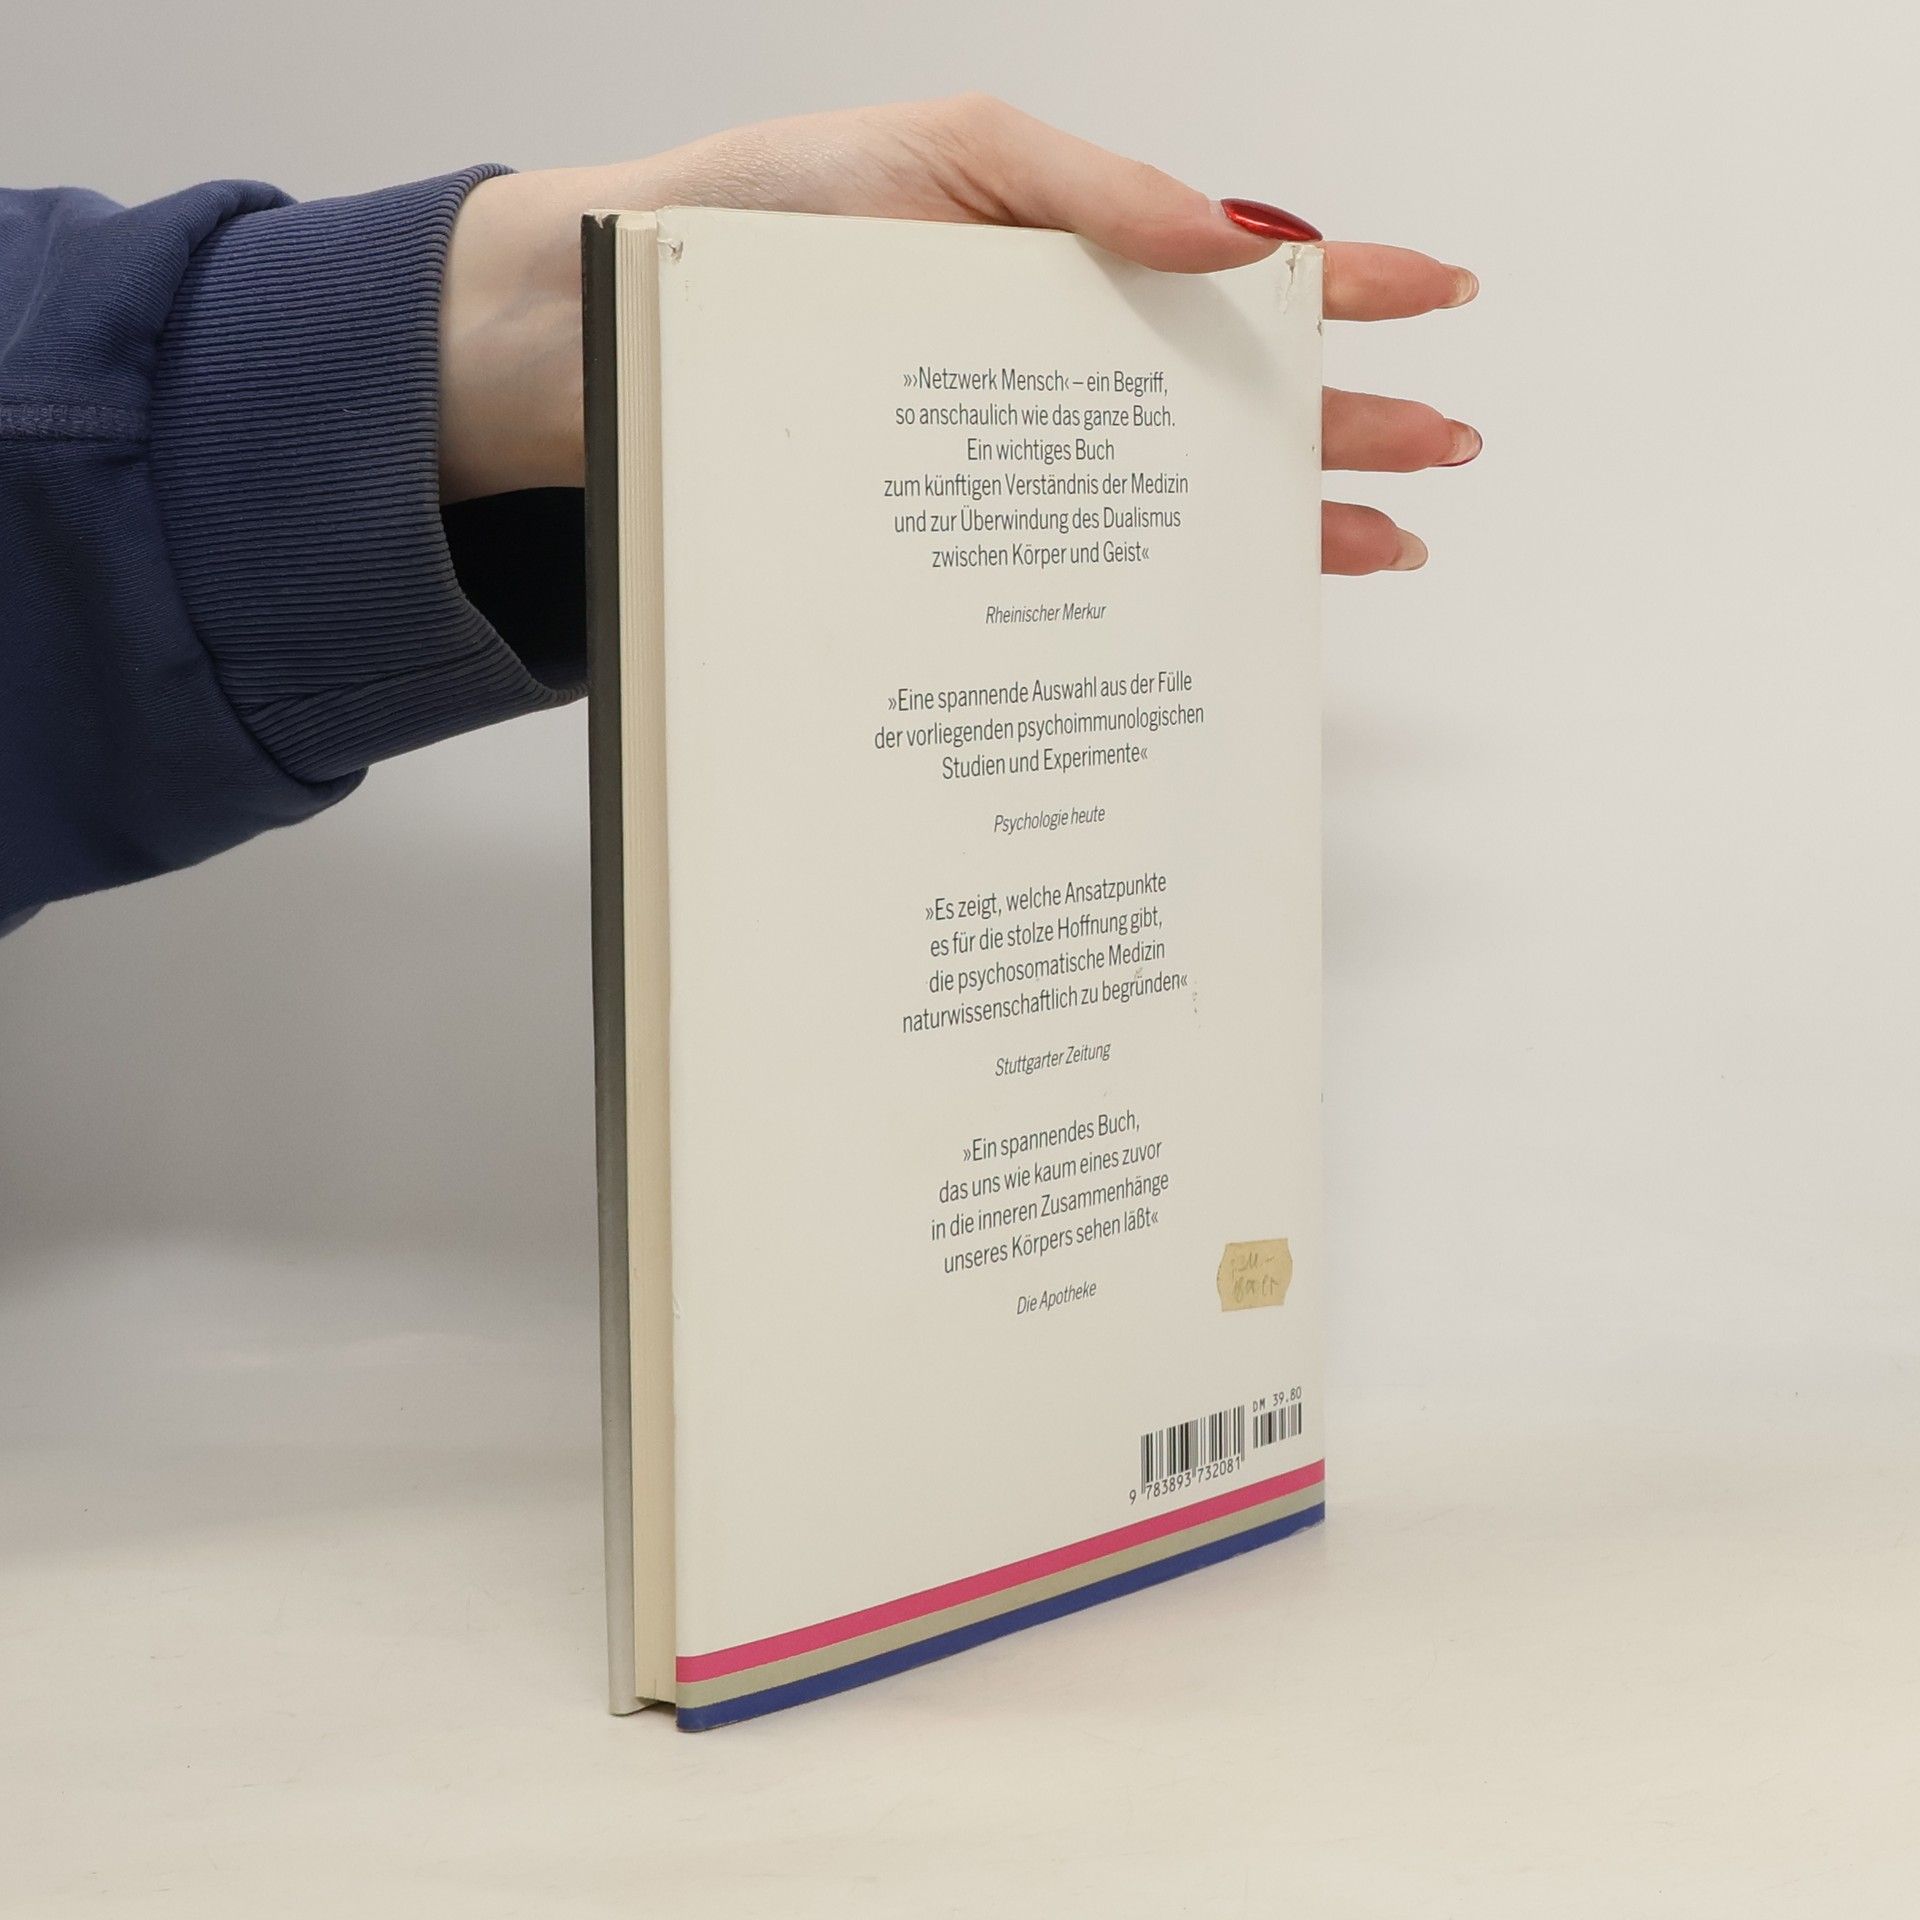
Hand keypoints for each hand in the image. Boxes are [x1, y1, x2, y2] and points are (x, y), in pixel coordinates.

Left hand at [439, 96, 1478, 573]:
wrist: (608, 333)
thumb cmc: (757, 225)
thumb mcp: (945, 157)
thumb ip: (1096, 194)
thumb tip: (1244, 241)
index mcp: (1060, 262)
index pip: (1232, 271)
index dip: (1342, 284)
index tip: (1441, 297)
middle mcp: (1046, 368)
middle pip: (1226, 400)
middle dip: (1344, 424)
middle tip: (1441, 455)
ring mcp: (1004, 460)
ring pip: (1165, 496)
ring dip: (1276, 520)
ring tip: (1375, 550)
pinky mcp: (951, 540)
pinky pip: (1072, 568)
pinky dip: (1149, 593)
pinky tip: (1211, 616)